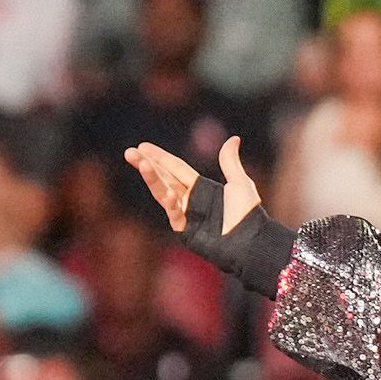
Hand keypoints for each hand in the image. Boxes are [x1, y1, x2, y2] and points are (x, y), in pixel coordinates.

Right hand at [123, 134, 260, 236]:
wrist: (251, 241)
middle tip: (129, 152)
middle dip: (147, 165)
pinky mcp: (186, 230)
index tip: (142, 146)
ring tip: (139, 163)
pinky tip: (167, 192)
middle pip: (164, 178)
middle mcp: (189, 200)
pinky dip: (171, 202)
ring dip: (151, 178)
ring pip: (164, 192)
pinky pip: (175, 213)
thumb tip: (234, 138)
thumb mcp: (240, 183)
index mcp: (200, 187)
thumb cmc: (248, 214)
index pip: (174, 168)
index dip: (160, 157)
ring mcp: (186, 215)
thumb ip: (230, 162)